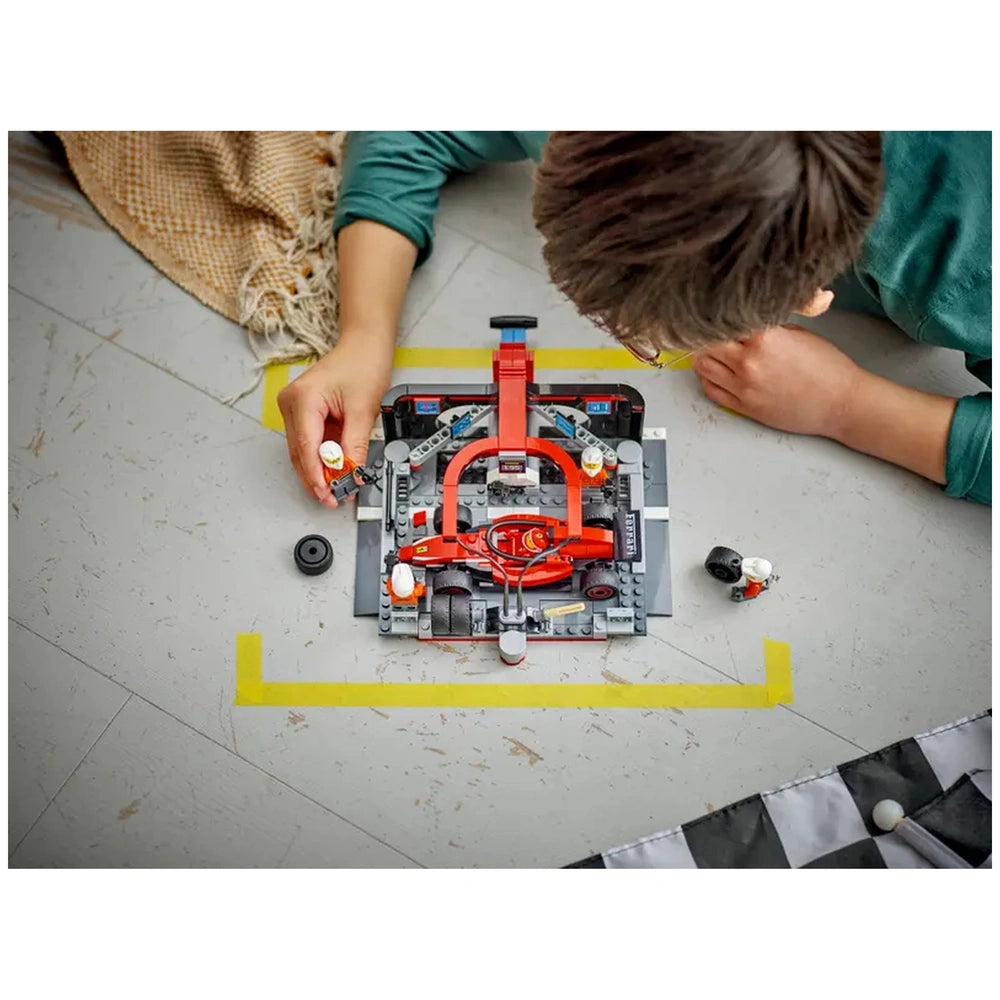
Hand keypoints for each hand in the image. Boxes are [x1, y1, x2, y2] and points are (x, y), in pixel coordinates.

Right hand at [277, 336, 392, 506]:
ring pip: (302, 451)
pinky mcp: (303, 412)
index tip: (327, 493)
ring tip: (336, 489)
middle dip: (316, 478)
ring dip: (318, 471)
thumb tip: (351, 472)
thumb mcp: (363, 409)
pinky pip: (309, 442)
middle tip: (333, 498)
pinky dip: (321, 458)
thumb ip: (355, 444)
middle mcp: (291, 403)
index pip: (306, 447)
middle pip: (300, 453)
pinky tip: (332, 472)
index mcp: (302, 398)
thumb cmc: (362, 364)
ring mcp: (294, 408)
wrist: (364, 346)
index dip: (316, 475)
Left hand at [692, 324, 862, 437]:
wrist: (840, 403)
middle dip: (706, 334)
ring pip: (703, 366)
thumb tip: (744, 322)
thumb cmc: (827, 367)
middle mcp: (748, 362)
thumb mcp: (798, 333)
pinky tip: (716, 372)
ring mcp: (743, 387)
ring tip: (713, 350)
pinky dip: (708, 378)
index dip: (717, 315)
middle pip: (707, 342)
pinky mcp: (743, 407)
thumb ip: (766, 327)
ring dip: (704, 355)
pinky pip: (711, 390)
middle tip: (710, 331)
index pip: (723, 320)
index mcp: (763, 338)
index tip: (713, 312)